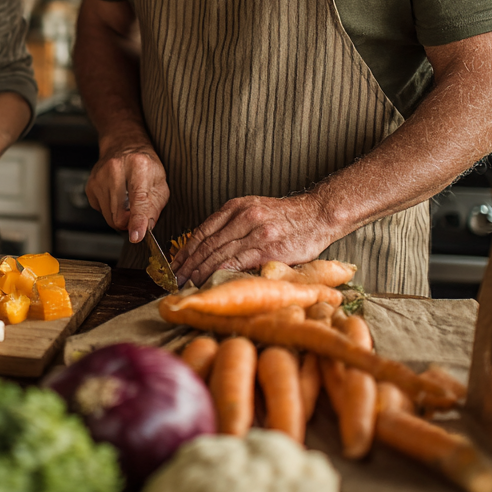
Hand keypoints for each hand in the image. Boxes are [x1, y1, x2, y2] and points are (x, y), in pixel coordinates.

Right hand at [85, 142, 168, 243]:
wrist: (123, 145)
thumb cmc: (144, 165)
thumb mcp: (160, 183)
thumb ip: (155, 207)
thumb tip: (146, 229)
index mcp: (138, 165)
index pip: (138, 199)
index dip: (137, 221)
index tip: (136, 236)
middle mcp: (115, 169)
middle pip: (119, 214)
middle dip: (129, 223)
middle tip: (137, 214)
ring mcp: (99, 177)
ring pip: (109, 217)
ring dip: (120, 216)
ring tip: (127, 201)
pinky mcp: (90, 185)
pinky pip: (101, 211)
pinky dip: (110, 209)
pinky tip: (116, 196)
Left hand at [170, 192, 336, 285]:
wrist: (317, 215)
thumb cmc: (285, 217)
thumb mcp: (253, 210)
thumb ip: (231, 226)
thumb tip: (207, 249)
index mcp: (235, 207)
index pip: (202, 231)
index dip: (185, 250)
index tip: (174, 265)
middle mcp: (243, 217)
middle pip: (207, 243)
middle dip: (188, 264)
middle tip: (175, 279)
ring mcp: (256, 233)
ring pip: (219, 254)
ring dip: (200, 271)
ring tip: (188, 284)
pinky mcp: (269, 249)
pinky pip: (238, 263)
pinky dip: (221, 273)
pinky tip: (211, 282)